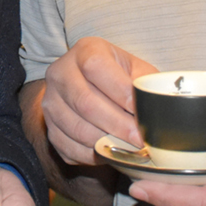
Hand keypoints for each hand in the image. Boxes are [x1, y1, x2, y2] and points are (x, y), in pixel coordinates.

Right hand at [40, 37, 157, 165]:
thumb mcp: (135, 70)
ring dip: (106, 143)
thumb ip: (145, 85)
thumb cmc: (119, 78)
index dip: (120, 92)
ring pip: (77, 128)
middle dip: (117, 125)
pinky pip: (69, 147)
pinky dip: (93, 155)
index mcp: (85, 50)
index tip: (141, 112)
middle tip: (140, 140)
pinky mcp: (49, 127)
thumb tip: (157, 110)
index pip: (96, 67)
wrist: (89, 87)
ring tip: (129, 149)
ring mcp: (50, 100)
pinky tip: (111, 153)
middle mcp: (60, 72)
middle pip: (85, 102)